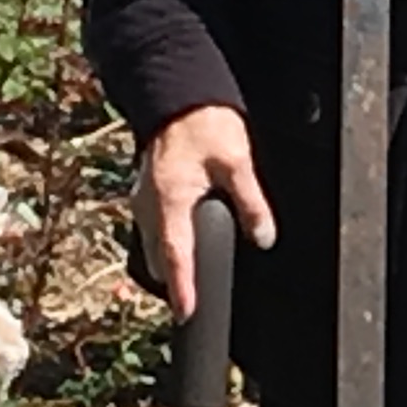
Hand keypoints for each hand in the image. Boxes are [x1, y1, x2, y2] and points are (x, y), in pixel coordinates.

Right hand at [138, 103, 274, 317]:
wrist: (177, 93)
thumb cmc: (204, 123)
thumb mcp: (237, 162)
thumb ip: (252, 203)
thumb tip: (264, 238)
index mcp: (170, 199)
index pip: (176, 255)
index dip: (183, 288)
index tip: (188, 313)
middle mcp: (148, 203)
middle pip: (158, 257)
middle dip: (172, 282)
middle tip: (190, 306)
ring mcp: (142, 197)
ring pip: (151, 243)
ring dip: (167, 263)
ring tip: (187, 282)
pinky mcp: (145, 190)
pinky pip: (151, 227)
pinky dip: (164, 243)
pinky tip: (181, 245)